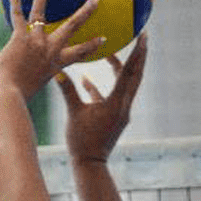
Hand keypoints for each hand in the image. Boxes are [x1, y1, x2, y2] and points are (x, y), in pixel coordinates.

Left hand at [0, 0, 104, 99]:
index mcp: (57, 65)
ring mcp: (36, 42)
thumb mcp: (35, 86)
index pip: (80, 54)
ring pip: (41, 14)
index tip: (104, 38)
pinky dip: (15, 3)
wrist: (10, 95)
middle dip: (85, 12)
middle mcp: (50, 50)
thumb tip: (28, 77)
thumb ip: (35, 76)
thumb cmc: (19, 95)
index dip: (93, 46)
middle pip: (72, 26)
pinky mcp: (21, 38)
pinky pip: (18, 16)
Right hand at [57, 32, 147, 164]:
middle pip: (135, 76)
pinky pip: (110, 96)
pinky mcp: (114, 117)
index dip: (136, 53)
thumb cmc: (82, 141)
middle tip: (141, 38)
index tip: (143, 36)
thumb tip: (57, 71)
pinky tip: (85, 79)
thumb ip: (67, 91)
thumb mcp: (74, 114)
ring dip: (118, 70)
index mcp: (116, 103)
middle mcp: (124, 106)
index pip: (129, 73)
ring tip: (109, 55)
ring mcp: (120, 112)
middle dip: (138, 56)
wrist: (90, 164)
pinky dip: (100, 88)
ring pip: (124, 85)